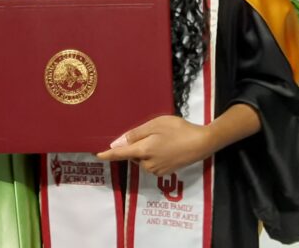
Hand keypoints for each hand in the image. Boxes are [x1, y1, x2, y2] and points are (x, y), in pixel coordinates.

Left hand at [96, 115, 216, 176]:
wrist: (201, 143)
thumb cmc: (178, 130)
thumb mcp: (155, 125)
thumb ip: (135, 135)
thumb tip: (118, 144)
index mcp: (144, 151)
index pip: (121, 154)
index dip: (108, 154)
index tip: (97, 155)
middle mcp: (148, 164)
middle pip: (133, 155)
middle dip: (137, 145)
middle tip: (153, 132)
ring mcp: (157, 170)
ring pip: (143, 159)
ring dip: (146, 150)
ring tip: (163, 138)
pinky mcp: (165, 172)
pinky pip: (152, 163)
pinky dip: (154, 155)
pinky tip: (167, 146)